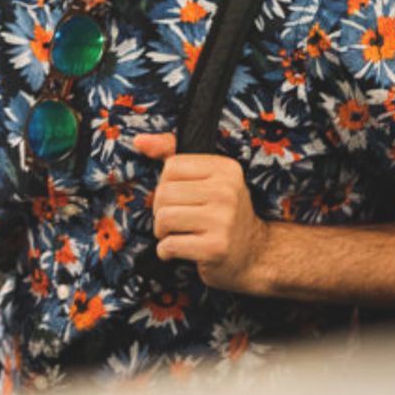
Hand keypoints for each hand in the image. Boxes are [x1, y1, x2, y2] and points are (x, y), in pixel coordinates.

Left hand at [131, 132, 267, 294]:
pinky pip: (169, 245)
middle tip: (177, 220)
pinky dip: (166, 251)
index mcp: (225, 169)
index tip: (180, 198)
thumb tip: (140, 140)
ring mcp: (223, 220)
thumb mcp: (208, 177)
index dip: (167, 184)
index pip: (171, 166)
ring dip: (163, 232)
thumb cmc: (222, 213)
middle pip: (164, 193)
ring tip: (178, 234)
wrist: (254, 253)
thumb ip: (172, 153)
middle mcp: (227, 191)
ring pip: (164, 218)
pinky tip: (182, 250)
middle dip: (161, 211)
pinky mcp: (215, 248)